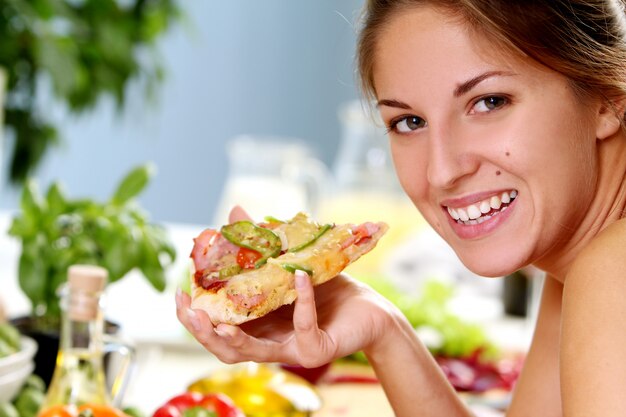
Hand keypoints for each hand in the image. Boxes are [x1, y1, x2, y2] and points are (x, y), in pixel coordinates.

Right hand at [175, 206, 397, 366]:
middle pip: (226, 350)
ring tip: (219, 322)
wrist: (370, 310)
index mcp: (257, 326)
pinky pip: (304, 327)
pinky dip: (302, 302)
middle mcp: (270, 343)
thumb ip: (258, 244)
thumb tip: (232, 211)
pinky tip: (297, 278)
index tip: (179, 295)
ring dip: (234, 338)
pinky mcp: (316, 350)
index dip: (195, 318)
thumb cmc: (328, 289)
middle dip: (203, 333)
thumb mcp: (288, 264)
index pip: (218, 329)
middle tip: (190, 312)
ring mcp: (292, 350)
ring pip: (254, 353)